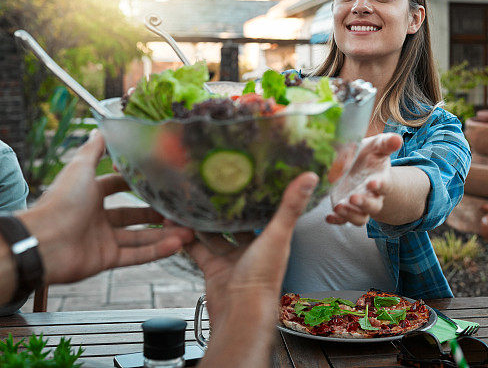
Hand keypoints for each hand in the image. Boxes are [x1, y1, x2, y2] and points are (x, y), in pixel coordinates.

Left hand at [21, 132, 194, 284]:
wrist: (43, 243)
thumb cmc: (61, 202)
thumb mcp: (80, 168)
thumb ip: (94, 149)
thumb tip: (102, 127)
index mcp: (90, 194)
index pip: (119, 186)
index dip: (138, 182)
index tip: (161, 179)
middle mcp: (97, 217)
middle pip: (133, 213)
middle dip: (157, 212)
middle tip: (181, 208)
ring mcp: (103, 240)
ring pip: (139, 236)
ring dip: (163, 233)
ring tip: (188, 231)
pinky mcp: (106, 260)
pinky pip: (135, 256)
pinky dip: (155, 252)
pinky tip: (176, 245)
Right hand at [187, 172, 317, 329]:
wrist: (240, 312)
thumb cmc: (264, 276)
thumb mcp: (278, 234)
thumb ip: (291, 206)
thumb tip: (310, 176)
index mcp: (271, 238)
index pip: (265, 211)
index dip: (257, 195)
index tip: (246, 175)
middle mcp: (252, 248)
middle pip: (237, 222)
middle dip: (225, 207)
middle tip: (212, 185)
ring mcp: (232, 259)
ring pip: (215, 234)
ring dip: (203, 220)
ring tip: (191, 199)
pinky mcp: (213, 269)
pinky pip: (199, 249)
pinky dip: (188, 238)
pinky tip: (177, 222)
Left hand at [326, 133, 402, 225]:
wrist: (360, 168)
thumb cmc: (369, 155)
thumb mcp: (376, 146)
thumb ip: (386, 143)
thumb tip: (397, 139)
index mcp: (380, 179)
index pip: (384, 185)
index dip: (380, 185)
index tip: (373, 182)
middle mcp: (371, 195)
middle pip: (373, 206)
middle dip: (364, 203)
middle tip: (354, 197)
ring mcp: (358, 205)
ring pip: (359, 217)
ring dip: (350, 214)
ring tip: (339, 207)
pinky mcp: (345, 208)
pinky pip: (342, 219)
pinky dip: (336, 220)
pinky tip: (329, 217)